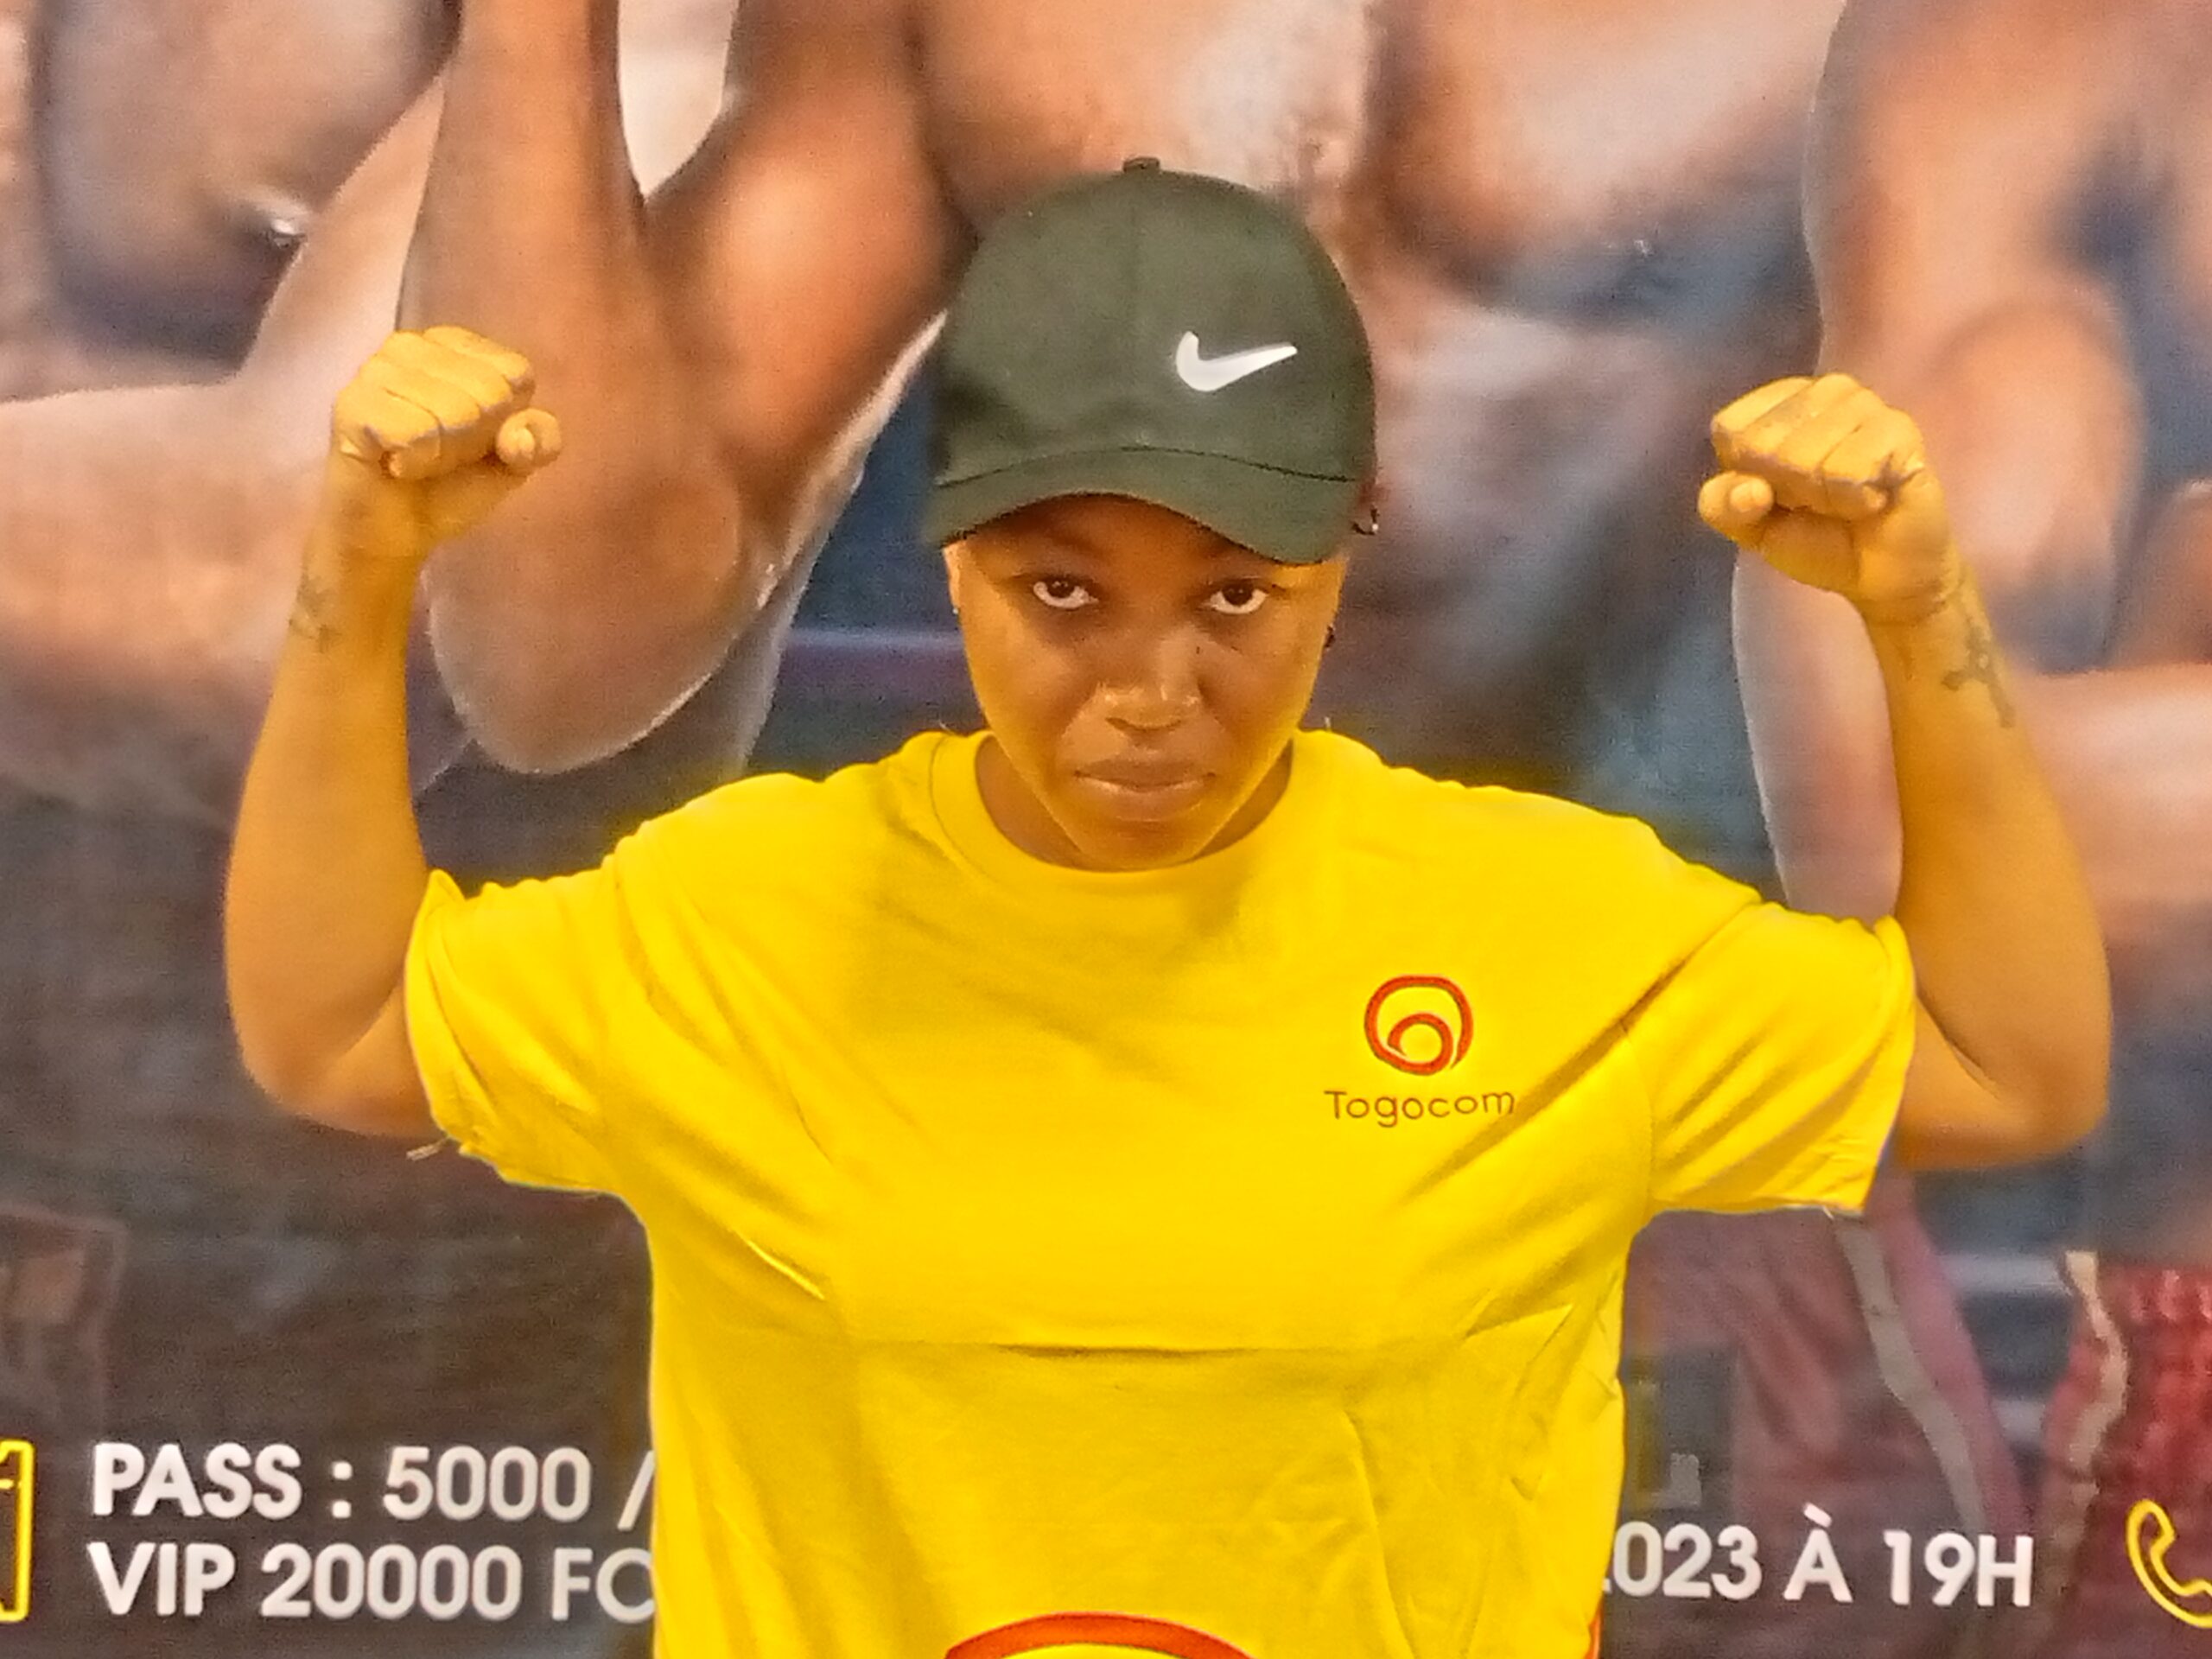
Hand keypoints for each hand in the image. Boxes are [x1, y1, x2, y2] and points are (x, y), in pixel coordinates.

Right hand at [323, 328, 561, 561]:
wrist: (394, 533)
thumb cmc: (451, 484)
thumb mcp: (514, 461)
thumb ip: (540, 439)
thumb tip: (519, 434)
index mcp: (455, 345)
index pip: (516, 372)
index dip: (508, 421)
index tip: (478, 439)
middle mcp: (411, 345)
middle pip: (489, 392)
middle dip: (475, 440)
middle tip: (443, 454)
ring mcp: (376, 369)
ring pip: (452, 412)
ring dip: (444, 454)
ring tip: (419, 458)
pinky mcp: (351, 405)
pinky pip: (413, 432)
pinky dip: (416, 462)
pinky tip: (397, 465)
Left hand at [1701, 374, 1960, 621]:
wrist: (1881, 573)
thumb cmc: (1814, 538)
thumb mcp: (1749, 526)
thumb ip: (1723, 504)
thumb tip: (1749, 490)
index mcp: (1778, 401)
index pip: (1730, 428)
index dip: (1745, 475)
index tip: (1775, 494)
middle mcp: (1824, 390)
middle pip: (1765, 442)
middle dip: (1785, 488)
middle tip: (1815, 501)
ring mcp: (1865, 403)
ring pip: (1806, 456)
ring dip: (1821, 496)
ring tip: (1844, 500)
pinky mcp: (1899, 429)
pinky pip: (1850, 468)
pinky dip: (1853, 499)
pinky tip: (1871, 499)